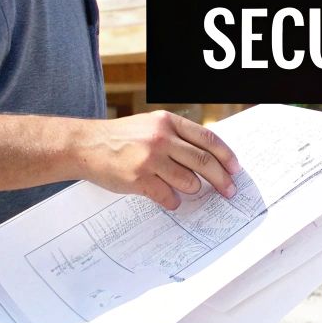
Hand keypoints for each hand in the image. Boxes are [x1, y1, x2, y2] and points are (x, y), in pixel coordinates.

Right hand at [76, 111, 240, 208]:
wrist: (86, 145)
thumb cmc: (122, 137)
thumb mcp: (151, 125)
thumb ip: (177, 136)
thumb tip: (209, 156)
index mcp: (168, 122)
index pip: (207, 139)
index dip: (226, 156)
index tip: (235, 169)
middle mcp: (161, 138)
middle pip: (203, 161)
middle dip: (221, 179)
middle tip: (229, 190)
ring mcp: (149, 159)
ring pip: (188, 180)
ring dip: (193, 189)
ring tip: (187, 189)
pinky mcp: (139, 179)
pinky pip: (168, 195)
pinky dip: (173, 200)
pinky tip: (170, 199)